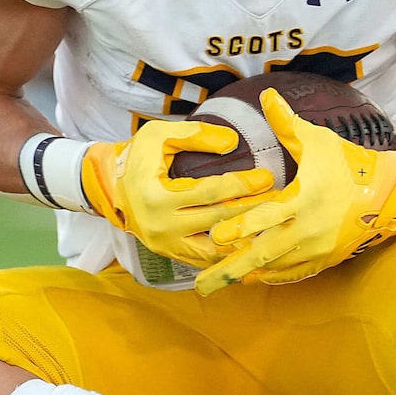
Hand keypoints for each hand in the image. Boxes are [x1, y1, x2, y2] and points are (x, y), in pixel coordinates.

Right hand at [80, 121, 275, 268]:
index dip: (240, 185)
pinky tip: (256, 247)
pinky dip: (231, 256)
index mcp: (155, 196)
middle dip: (253, 211)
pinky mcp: (171, 255)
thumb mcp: (158, 135)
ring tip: (276, 228)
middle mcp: (160, 226)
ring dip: (246, 240)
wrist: (112, 188)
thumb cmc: (138, 157)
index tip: (267, 176)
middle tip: (283, 200)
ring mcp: (165, 245)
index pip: (208, 192)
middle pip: (217, 221)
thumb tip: (232, 142)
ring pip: (215, 248)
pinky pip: (206, 260)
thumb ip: (195, 134)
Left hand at [195, 88, 395, 293]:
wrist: (388, 192)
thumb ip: (287, 122)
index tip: (216, 236)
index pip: (268, 215)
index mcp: (305, 197)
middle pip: (264, 254)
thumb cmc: (348, 162)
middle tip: (200, 285)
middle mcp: (310, 228)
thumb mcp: (318, 140)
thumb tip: (265, 94)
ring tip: (217, 283)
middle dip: (231, 270)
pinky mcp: (326, 258)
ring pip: (276, 268)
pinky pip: (294, 274)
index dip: (241, 226)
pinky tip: (253, 279)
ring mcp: (318, 247)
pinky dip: (272, 277)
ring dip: (247, 275)